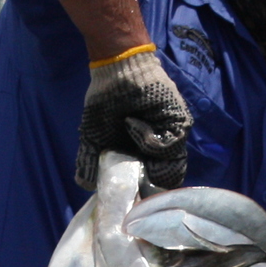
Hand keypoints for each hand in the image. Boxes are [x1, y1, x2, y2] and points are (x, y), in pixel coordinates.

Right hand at [75, 45, 189, 189]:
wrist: (115, 73)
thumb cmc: (104, 103)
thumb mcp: (93, 138)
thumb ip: (90, 162)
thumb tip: (87, 186)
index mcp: (140, 156)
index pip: (150, 185)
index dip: (141, 193)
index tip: (128, 193)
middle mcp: (158, 150)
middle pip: (166, 180)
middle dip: (150, 184)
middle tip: (133, 175)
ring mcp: (170, 138)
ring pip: (172, 167)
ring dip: (148, 159)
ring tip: (129, 138)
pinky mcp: (178, 124)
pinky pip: (171, 145)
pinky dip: (148, 139)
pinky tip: (132, 123)